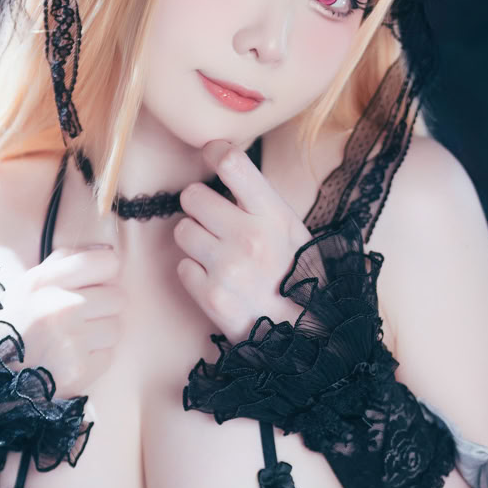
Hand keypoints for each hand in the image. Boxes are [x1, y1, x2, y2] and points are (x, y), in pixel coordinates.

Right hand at [1, 242, 123, 398]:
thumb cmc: (16, 325)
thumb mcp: (28, 285)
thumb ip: (65, 261)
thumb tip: (107, 250)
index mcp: (44, 282)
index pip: (105, 262)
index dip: (106, 271)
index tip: (97, 280)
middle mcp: (60, 307)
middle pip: (117, 297)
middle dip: (104, 306)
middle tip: (81, 317)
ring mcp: (71, 340)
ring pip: (115, 327)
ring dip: (100, 334)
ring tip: (75, 339)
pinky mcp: (80, 368)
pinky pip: (108, 354)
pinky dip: (95, 358)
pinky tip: (73, 357)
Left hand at [173, 142, 311, 342]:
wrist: (305, 334)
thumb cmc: (298, 276)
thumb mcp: (293, 230)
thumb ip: (259, 199)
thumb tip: (221, 158)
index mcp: (274, 215)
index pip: (231, 162)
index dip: (214, 152)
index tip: (211, 156)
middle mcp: (249, 238)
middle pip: (192, 195)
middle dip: (200, 207)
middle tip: (216, 223)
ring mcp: (228, 269)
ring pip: (182, 230)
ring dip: (195, 241)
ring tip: (219, 255)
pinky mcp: (211, 297)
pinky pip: (182, 267)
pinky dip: (195, 273)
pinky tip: (217, 280)